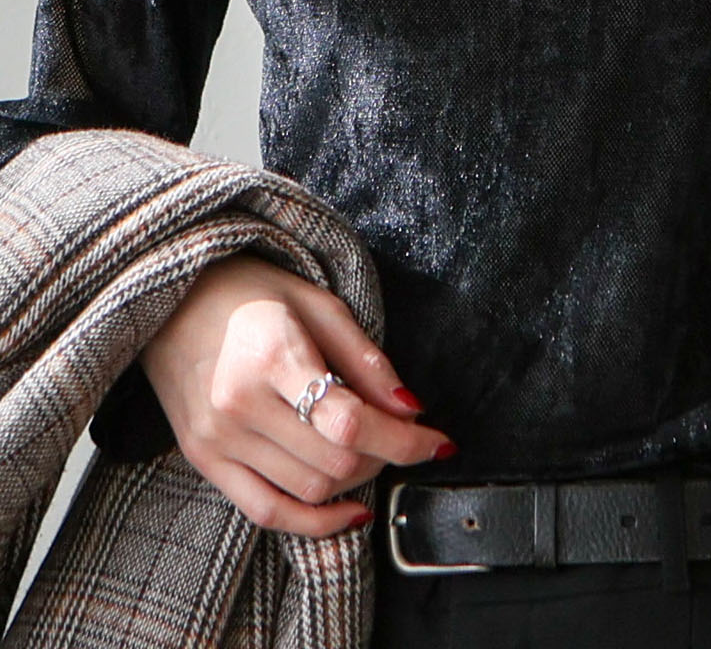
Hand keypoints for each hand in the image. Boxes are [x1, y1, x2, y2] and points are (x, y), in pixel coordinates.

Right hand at [139, 250, 455, 536]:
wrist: (171, 299)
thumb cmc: (250, 292)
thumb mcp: (320, 304)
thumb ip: (367, 359)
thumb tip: (411, 409)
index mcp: (272, 355)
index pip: (348, 421)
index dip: (403, 440)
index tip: (437, 441)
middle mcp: (239, 404)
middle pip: (334, 462)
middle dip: (385, 456)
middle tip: (402, 434)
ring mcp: (216, 439)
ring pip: (308, 491)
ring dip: (356, 481)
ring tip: (370, 450)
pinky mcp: (203, 460)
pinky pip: (265, 512)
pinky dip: (314, 521)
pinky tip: (348, 508)